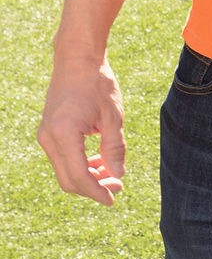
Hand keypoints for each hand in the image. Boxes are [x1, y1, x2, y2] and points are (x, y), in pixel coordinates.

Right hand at [37, 57, 125, 205]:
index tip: (113, 199)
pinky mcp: (48, 131)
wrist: (77, 58)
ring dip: (87, 176)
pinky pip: (62, 157)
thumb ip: (114, 148)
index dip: (96, 192)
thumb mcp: (113, 117)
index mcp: (64, 135)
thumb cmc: (97, 84)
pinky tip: (99, 161)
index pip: (79, 176)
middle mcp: (49, 138)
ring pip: (64, 170)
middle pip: (68, 179)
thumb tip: (117, 175)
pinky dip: (79, 164)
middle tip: (118, 185)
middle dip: (93, 187)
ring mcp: (45, 135)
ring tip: (112, 173)